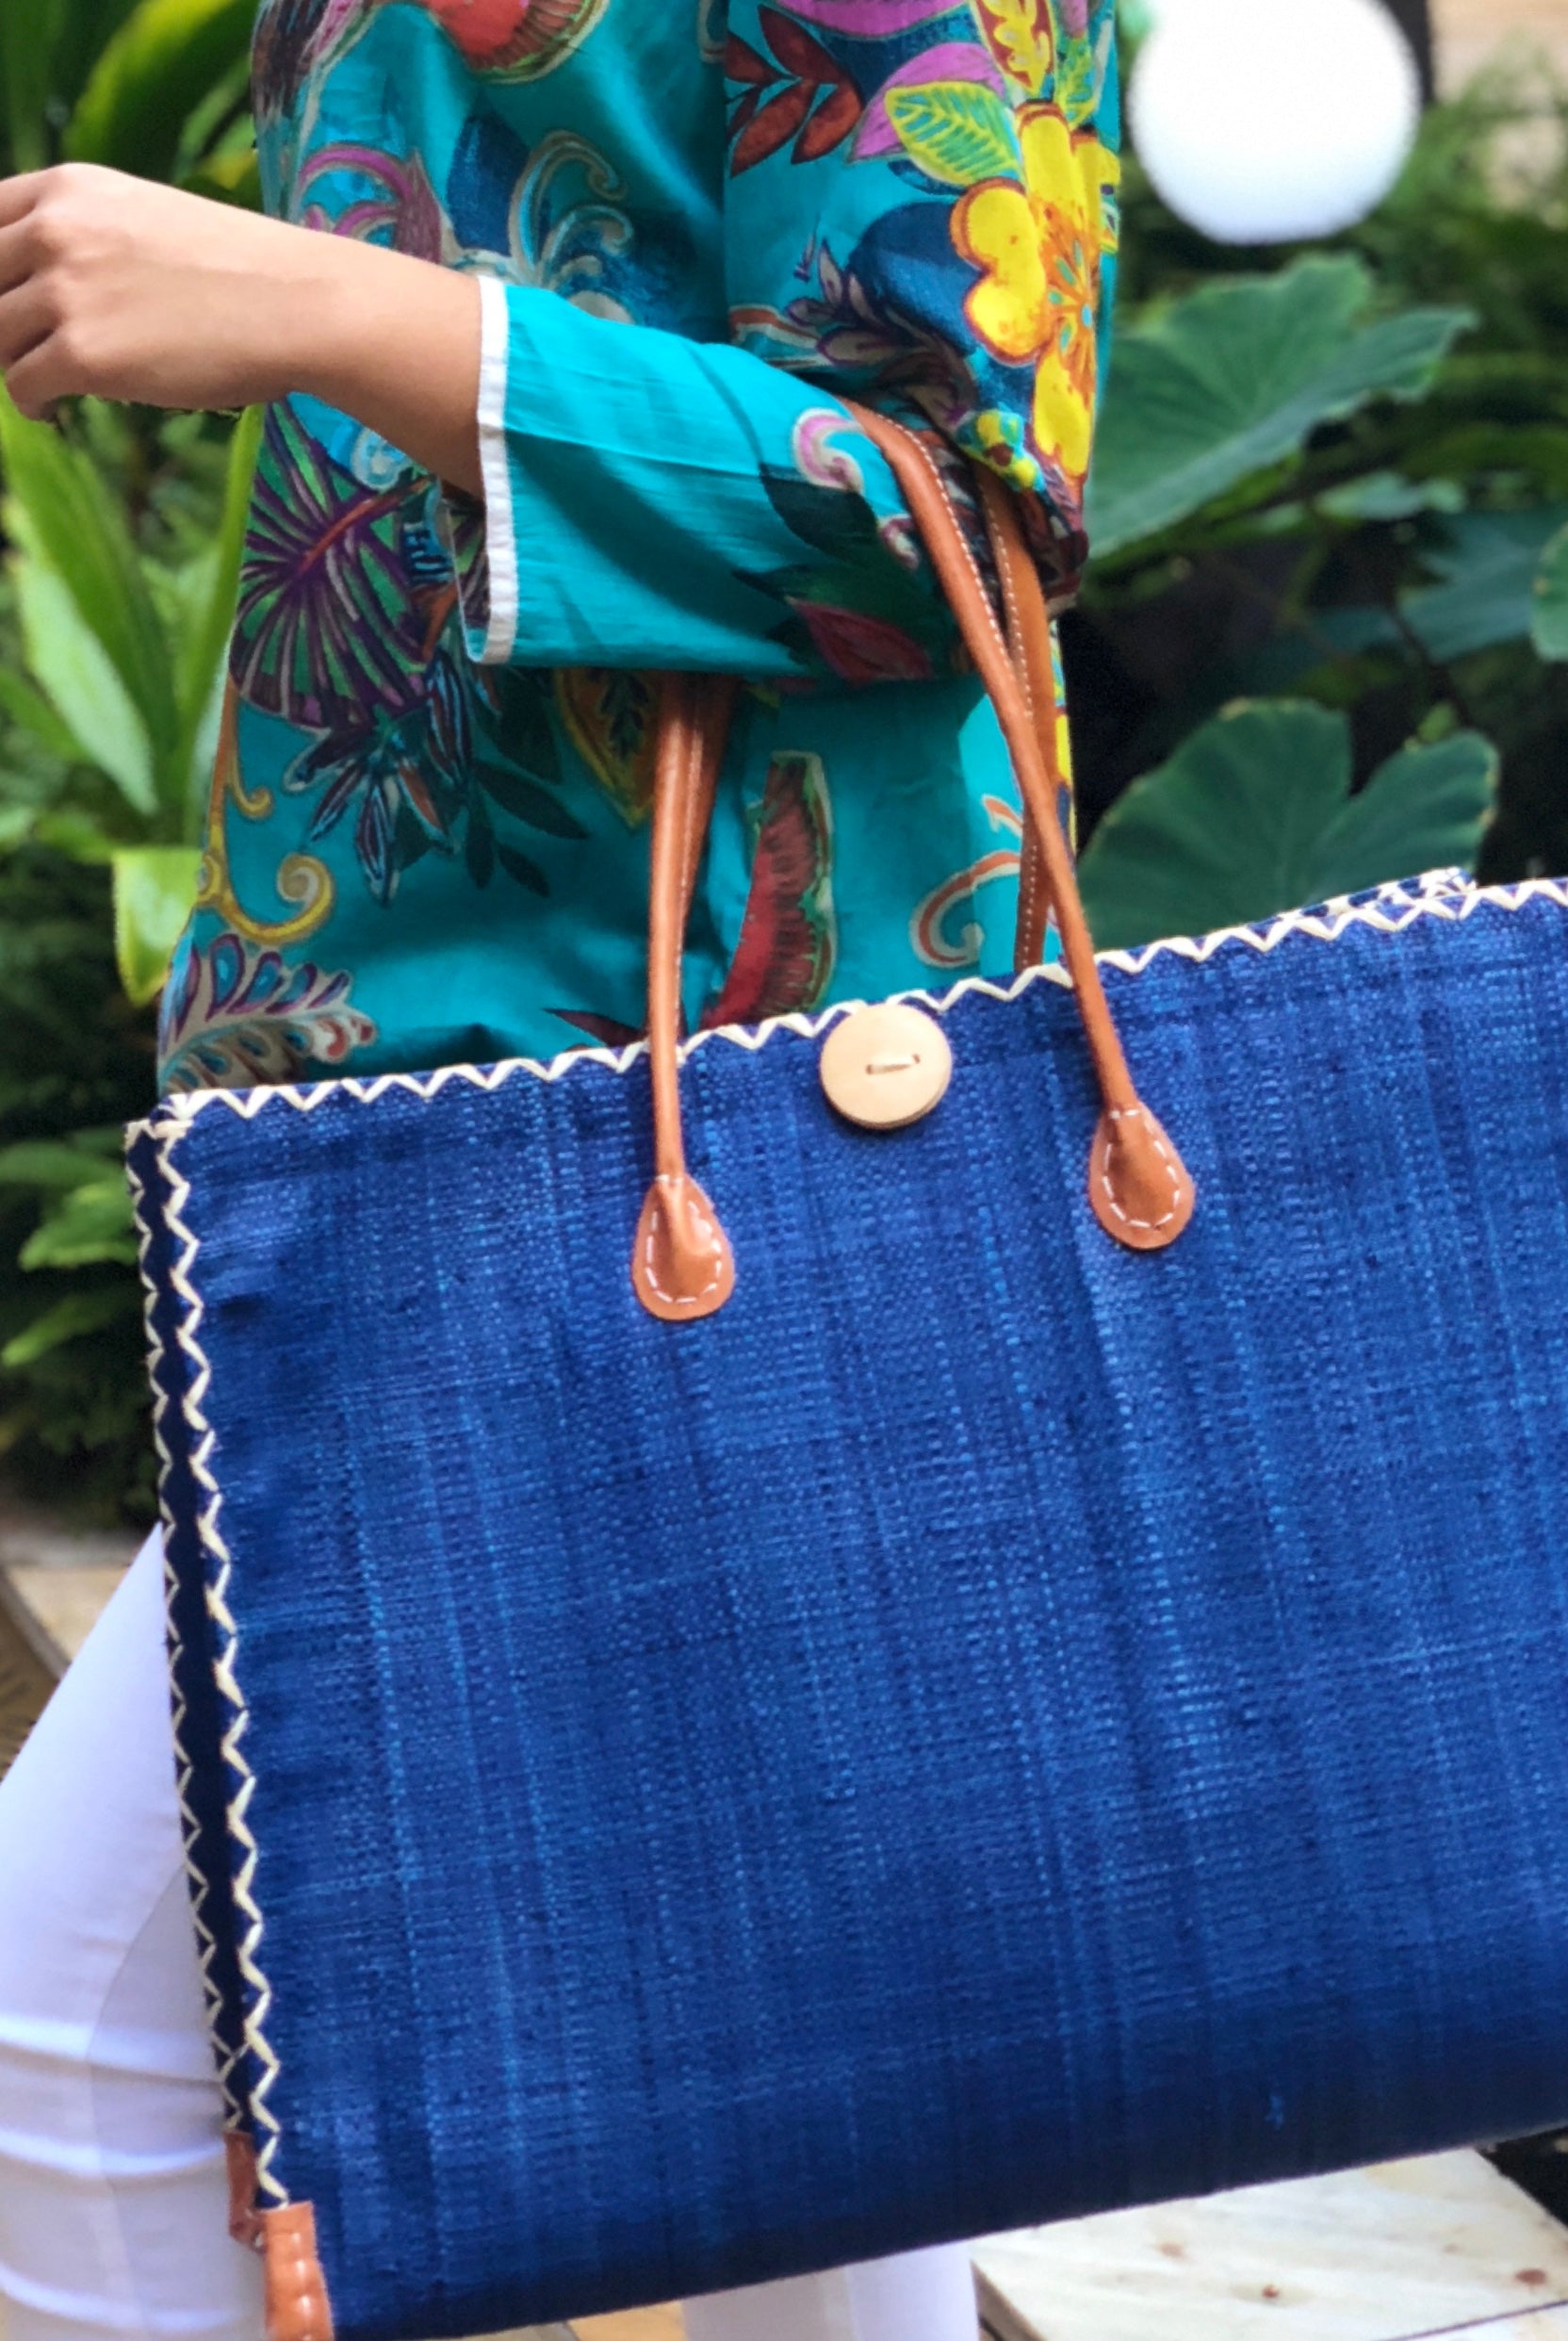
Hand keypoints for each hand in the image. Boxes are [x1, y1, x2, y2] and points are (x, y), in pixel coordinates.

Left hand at [0, 165, 482, 490]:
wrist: (301, 305)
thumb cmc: (246, 273)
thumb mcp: (153, 221)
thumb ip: (93, 236)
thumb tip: (51, 285)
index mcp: (72, 188)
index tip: (11, 304)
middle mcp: (57, 230)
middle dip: (1, 321)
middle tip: (25, 351)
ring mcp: (65, 291)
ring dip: (14, 365)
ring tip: (46, 384)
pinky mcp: (82, 354)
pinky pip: (21, 385)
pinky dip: (33, 405)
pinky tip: (55, 413)